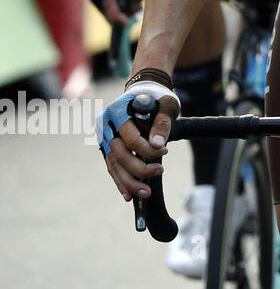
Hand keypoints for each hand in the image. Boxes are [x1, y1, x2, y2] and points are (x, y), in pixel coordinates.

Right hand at [97, 81, 180, 202]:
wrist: (145, 93)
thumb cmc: (158, 98)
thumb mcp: (166, 104)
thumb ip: (162, 122)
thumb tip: (158, 145)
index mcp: (117, 112)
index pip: (130, 137)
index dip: (146, 148)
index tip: (165, 151)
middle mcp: (106, 125)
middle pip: (119, 153)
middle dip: (138, 168)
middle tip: (159, 171)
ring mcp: (104, 137)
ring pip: (114, 164)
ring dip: (129, 182)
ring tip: (145, 193)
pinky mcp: (108, 147)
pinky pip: (112, 167)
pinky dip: (121, 182)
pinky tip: (129, 195)